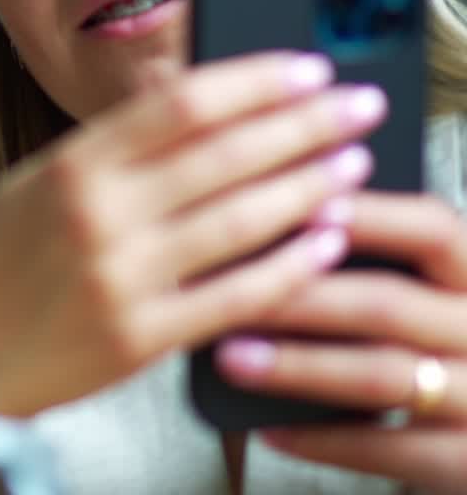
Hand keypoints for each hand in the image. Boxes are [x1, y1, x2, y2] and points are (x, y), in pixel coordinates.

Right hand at [0, 53, 386, 415]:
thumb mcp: (36, 181)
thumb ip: (108, 151)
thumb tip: (196, 115)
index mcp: (70, 164)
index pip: (179, 104)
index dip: (252, 80)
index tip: (304, 66)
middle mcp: (97, 214)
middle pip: (222, 154)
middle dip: (302, 124)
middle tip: (357, 103)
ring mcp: (121, 278)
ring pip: (238, 222)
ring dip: (307, 189)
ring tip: (354, 163)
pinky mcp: (140, 339)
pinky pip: (232, 298)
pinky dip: (287, 269)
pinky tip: (325, 243)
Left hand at [213, 191, 466, 492]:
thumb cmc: (432, 334)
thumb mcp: (431, 287)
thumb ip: (382, 254)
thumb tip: (280, 215)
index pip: (432, 229)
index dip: (367, 216)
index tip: (299, 205)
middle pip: (387, 304)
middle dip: (298, 296)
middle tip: (223, 287)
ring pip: (381, 375)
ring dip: (296, 365)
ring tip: (228, 355)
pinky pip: (390, 451)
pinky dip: (323, 440)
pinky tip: (270, 429)